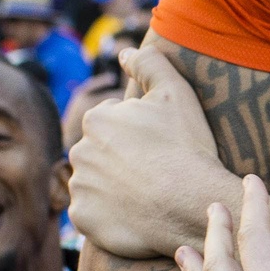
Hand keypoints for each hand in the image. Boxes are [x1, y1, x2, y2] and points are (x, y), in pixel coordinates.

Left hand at [68, 48, 233, 259]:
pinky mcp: (82, 218)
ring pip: (94, 184)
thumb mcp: (176, 92)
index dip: (139, 135)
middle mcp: (79, 151)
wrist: (190, 203)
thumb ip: (149, 63)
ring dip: (113, 188)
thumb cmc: (186, 147)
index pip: (113, 124)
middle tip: (153, 171)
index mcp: (96, 119)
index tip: (159, 147)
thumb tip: (123, 52)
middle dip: (120, 160)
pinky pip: (92, 214)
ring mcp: (79, 187)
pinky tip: (134, 214)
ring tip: (145, 195)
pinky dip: (108, 215)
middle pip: (100, 154)